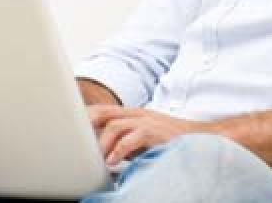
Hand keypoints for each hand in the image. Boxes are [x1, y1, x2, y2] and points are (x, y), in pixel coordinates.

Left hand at [87, 105, 209, 165]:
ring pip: (114, 125)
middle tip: (75, 142)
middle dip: (86, 125)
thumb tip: (103, 153)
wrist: (202, 139)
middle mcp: (138, 114)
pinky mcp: (156, 132)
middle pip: (104, 113)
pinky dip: (119, 150)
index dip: (84, 117)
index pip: (103, 111)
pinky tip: (114, 161)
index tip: (69, 127)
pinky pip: (132, 137)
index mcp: (133, 115)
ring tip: (99, 159)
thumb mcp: (144, 139)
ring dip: (102, 144)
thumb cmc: (171, 142)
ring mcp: (147, 121)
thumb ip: (125, 140)